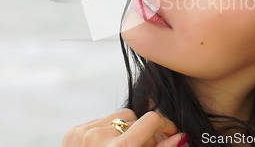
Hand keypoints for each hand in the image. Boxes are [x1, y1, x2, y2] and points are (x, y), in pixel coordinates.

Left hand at [61, 108, 184, 146]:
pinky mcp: (73, 132)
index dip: (164, 125)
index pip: (151, 119)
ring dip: (123, 131)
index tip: (169, 133)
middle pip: (134, 118)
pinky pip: (99, 121)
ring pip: (117, 117)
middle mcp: (99, 137)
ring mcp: (84, 132)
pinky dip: (106, 133)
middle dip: (142, 133)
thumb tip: (181, 137)